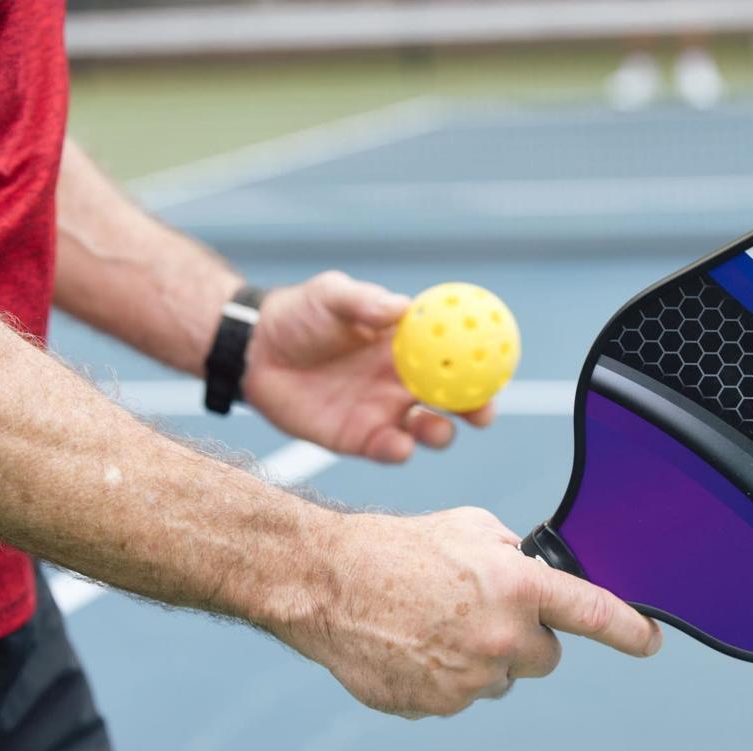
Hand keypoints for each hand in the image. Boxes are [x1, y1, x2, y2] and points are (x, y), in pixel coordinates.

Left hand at [242, 271, 493, 462]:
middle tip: (483, 412)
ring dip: (439, 433)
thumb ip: (365, 301)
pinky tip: (397, 445)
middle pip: (454, 398)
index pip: (456, 354)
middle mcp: (403, 380)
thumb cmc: (298, 314)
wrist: (254, 351)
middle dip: (475, 408)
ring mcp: (384, 411)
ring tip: (433, 428)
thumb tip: (403, 306)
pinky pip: (390, 450)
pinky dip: (400, 451)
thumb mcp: (330, 295)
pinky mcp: (360, 439)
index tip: (498, 365)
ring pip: (428, 430)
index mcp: (407, 345)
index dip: (482, 360)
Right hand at [261, 507, 662, 717]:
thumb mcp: (471, 527)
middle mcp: (500, 638)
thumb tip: (539, 575)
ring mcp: (468, 680)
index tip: (650, 640)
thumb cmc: (397, 547)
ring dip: (481, 657)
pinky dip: (445, 675)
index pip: (595, 614)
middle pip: (545, 656)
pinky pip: (459, 696)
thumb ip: (517, 556)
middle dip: (524, 638)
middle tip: (482, 610)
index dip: (631, 630)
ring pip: (499, 678)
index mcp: (517, 587)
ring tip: (435, 621)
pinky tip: (415, 643)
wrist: (328, 582)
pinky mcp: (435, 706)